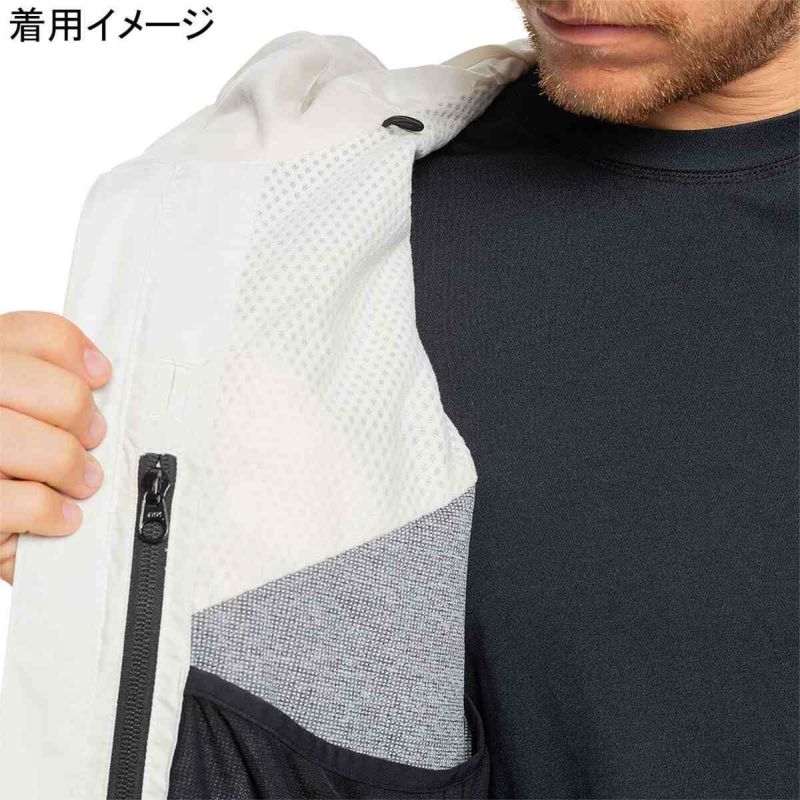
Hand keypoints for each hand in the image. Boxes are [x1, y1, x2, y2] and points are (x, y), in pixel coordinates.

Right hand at [0, 311, 111, 583]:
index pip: (35, 334)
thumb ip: (47, 386)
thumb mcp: (24, 412)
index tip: (99, 378)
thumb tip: (97, 372)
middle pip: (48, 388)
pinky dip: (56, 513)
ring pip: (49, 449)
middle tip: (91, 439)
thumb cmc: (9, 468)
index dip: (77, 355)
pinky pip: (31, 502)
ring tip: (78, 483)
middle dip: (81, 416)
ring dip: (73, 468)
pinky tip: (59, 517)